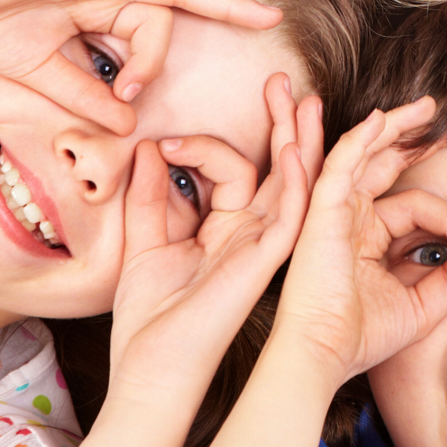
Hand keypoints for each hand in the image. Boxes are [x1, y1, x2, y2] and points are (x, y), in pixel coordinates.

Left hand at [106, 75, 323, 399]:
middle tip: (280, 81)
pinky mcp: (265, 262)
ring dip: (299, 139)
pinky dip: (295, 181)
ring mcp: (262, 246)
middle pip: (278, 167)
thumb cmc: (148, 315)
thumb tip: (151, 147)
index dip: (199, 146)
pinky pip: (290, 215)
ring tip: (303, 99)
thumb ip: (149, 194)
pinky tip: (295, 151)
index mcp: (226, 227)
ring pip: (294, 182)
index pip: (231, 168)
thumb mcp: (142, 239)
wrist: (150, 365)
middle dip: (282, 122)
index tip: (160, 147)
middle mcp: (251, 232)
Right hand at [270, 99, 446, 381]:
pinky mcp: (322, 210)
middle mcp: (351, 215)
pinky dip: (360, 140)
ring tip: (427, 106)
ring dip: (395, 125)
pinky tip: (381, 120)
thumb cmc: (362, 336)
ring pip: (366, 152)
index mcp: (369, 235)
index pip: (417, 205)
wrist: (325, 353)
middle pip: (388, 163)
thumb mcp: (422, 305)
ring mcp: (335, 210)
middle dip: (423, 139)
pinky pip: (342, 164)